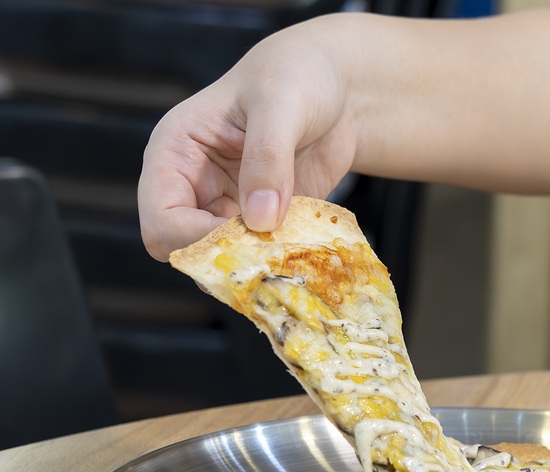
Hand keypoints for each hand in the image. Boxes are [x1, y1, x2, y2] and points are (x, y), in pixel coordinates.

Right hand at [138, 18, 356, 259]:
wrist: (338, 88)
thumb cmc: (296, 76)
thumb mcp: (281, 103)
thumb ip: (268, 157)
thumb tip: (260, 219)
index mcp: (176, 153)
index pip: (161, 217)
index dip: (194, 238)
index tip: (244, 238)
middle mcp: (195, 187)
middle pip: (187, 250)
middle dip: (226, 259)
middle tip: (271, 256)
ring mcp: (229, 209)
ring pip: (224, 262)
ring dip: (256, 266)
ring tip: (292, 256)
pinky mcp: (264, 224)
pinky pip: (262, 258)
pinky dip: (281, 263)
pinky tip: (307, 254)